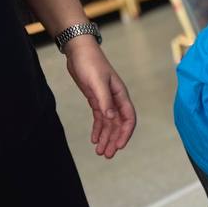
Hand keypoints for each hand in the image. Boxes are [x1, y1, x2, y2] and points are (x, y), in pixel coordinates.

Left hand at [64, 39, 135, 158]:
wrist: (79, 51)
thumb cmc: (90, 63)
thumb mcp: (96, 82)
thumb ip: (104, 101)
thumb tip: (111, 118)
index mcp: (120, 95)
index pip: (128, 118)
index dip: (125, 133)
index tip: (119, 146)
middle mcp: (116, 100)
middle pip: (118, 125)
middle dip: (113, 140)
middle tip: (107, 155)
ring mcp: (106, 100)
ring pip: (109, 124)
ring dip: (105, 138)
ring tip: (100, 151)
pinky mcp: (96, 99)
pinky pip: (99, 119)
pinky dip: (97, 129)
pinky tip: (94, 139)